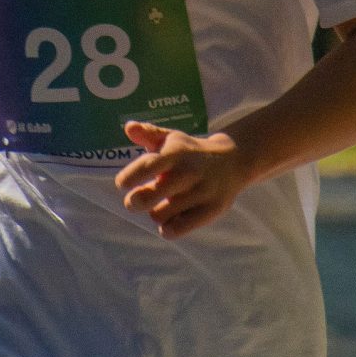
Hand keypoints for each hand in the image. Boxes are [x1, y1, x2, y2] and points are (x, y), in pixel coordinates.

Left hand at [115, 121, 250, 239]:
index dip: (129, 177)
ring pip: (159, 215)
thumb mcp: (171, 139)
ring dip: (155, 212)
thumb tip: (129, 127)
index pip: (147, 166)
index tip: (122, 184)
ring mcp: (202, 192)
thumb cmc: (190, 152)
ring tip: (163, 204)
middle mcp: (189, 172)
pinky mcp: (211, 210)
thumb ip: (148, 134)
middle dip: (134, 202)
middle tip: (134, 201)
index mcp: (176, 153)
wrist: (233, 161)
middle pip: (148, 197)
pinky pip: (178, 229)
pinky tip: (171, 219)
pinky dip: (168, 228)